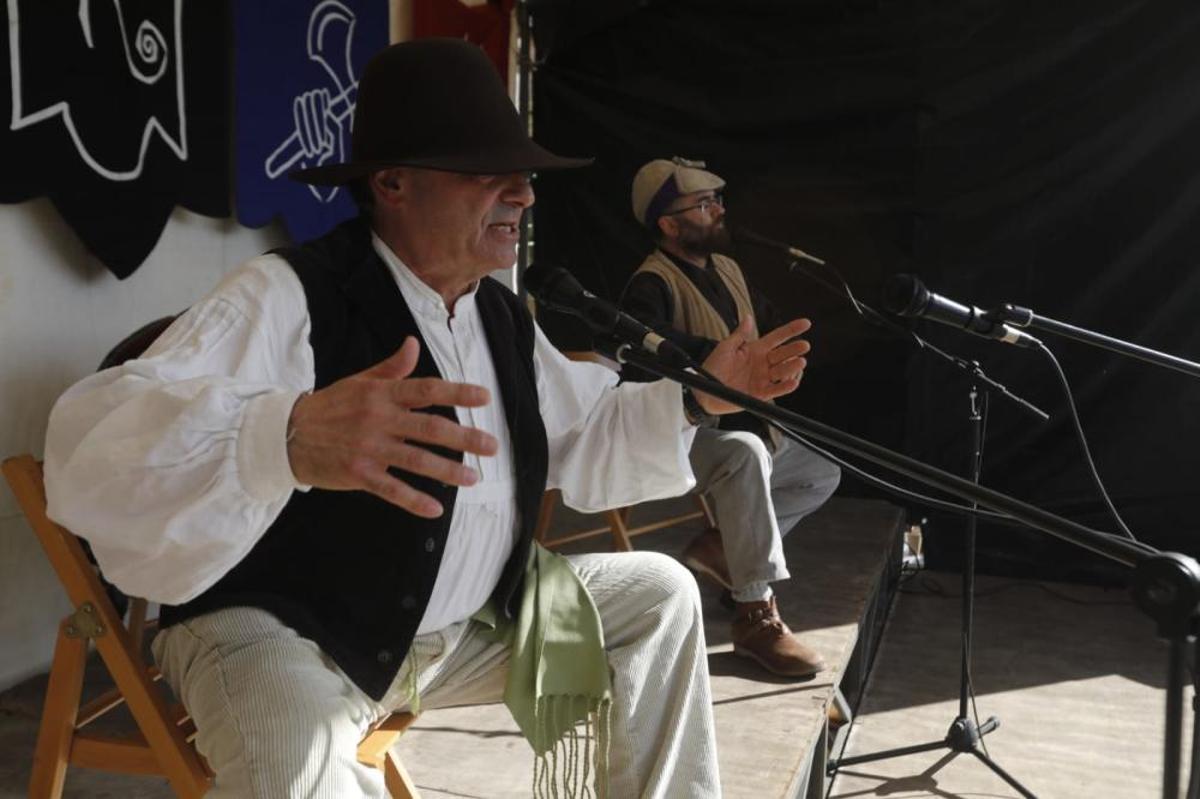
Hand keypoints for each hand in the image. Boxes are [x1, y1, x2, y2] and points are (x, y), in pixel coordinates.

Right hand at [286, 336, 497, 517]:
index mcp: (381, 394)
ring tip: (472, 478)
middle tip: (491, 447)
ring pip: (416, 460)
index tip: (484, 398)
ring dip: (447, 471)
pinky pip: (391, 490)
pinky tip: (435, 509)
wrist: (287, 434)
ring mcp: (369, 448)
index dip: (457, 394)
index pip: (426, 391)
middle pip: (430, 428)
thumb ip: (392, 368)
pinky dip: (414, 500)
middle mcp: (378, 419)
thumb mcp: (360, 381)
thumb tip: (413, 343)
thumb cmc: (330, 406)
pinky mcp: (358, 474)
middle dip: (464, 438)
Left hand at [696, 316, 811, 413]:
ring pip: (783, 372)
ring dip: (793, 368)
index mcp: (756, 350)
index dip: (791, 330)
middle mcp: (762, 364)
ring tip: (801, 363)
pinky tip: (793, 382)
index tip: (806, 323)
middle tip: (804, 346)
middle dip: (795, 350)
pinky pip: (775, 390)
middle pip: (783, 355)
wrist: (703, 391)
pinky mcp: (760, 394)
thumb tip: (748, 317)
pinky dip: (785, 387)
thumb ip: (739, 335)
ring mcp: (762, 379)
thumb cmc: (712, 367)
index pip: (777, 338)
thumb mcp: (724, 348)